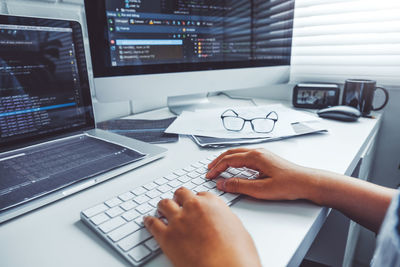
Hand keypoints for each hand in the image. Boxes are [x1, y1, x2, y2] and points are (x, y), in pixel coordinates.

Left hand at [144, 187, 260, 266]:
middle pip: (181, 194)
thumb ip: (225, 221)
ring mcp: (179, 220)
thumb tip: (221, 223)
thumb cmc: (237, 255)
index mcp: (213, 204)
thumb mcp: (239, 230)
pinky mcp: (166, 236)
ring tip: (161, 209)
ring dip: (163, 206)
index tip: (195, 205)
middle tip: (177, 203)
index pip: (201, 195)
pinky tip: (148, 221)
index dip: (197, 201)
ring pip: (164, 204)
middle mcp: (194, 207)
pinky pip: (152, 223)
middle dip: (179, 198)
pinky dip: (149, 221)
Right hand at [206, 148, 318, 200]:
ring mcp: (263, 154)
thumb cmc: (289, 185)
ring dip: (226, 159)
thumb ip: (239, 186)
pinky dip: (235, 160)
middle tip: (209, 169)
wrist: (308, 182)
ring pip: (238, 153)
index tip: (209, 175)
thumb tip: (223, 183)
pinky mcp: (267, 159)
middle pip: (231, 153)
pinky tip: (234, 167)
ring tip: (218, 166)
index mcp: (255, 157)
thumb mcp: (261, 189)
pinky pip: (245, 156)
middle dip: (218, 161)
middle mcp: (258, 152)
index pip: (229, 160)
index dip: (217, 168)